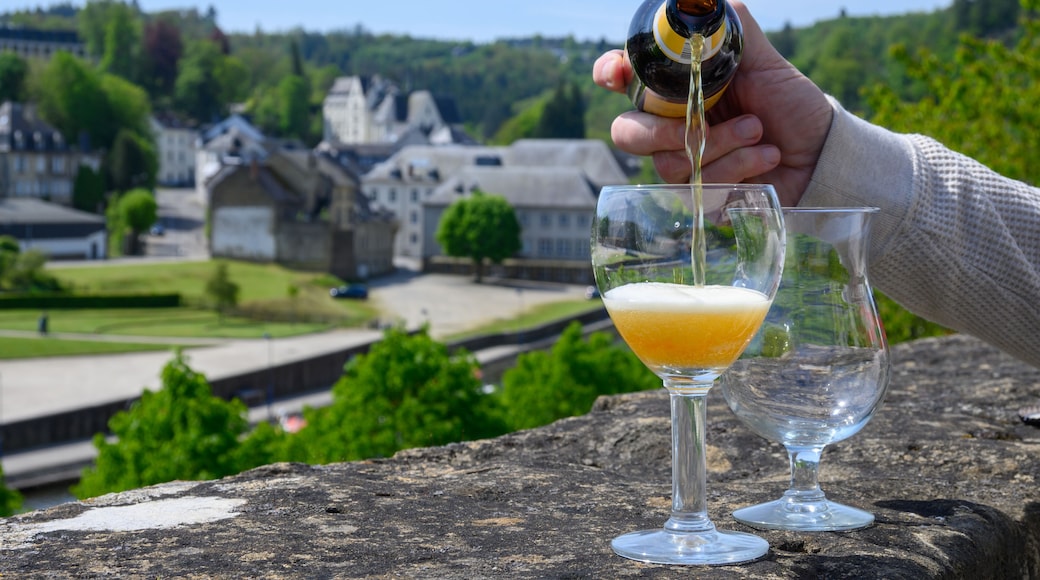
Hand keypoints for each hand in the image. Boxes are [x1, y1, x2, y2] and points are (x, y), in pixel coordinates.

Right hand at [592, 0, 832, 206]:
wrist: (822, 152)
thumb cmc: (792, 105)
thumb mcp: (766, 60)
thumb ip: (735, 30)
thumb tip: (709, 0)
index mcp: (677, 89)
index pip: (624, 79)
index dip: (609, 73)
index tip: (614, 75)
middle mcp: (671, 127)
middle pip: (628, 133)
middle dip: (663, 130)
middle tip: (700, 121)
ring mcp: (684, 164)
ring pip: (669, 162)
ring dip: (720, 145)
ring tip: (759, 131)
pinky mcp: (702, 197)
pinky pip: (698, 189)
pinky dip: (738, 168)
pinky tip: (767, 157)